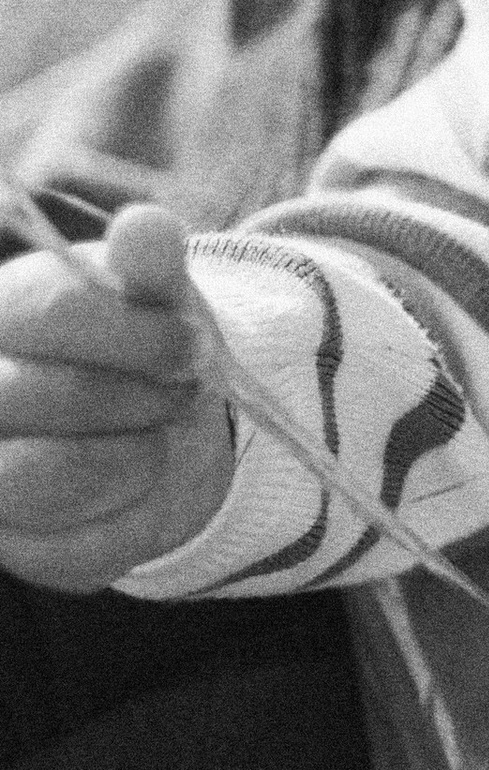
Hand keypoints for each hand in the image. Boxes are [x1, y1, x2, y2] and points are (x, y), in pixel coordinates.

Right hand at [0, 204, 231, 585]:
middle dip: (136, 397)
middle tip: (182, 393)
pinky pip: (73, 543)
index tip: (189, 344)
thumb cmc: (145, 350)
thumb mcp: (158, 297)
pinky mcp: (12, 542)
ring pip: (43, 475)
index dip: (135, 332)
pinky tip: (139, 486)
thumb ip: (151, 263)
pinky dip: (131, 515)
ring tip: (158, 438)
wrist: (160, 432)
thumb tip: (145, 226)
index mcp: (4, 315)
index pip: (54, 311)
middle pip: (41, 395)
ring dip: (133, 457)